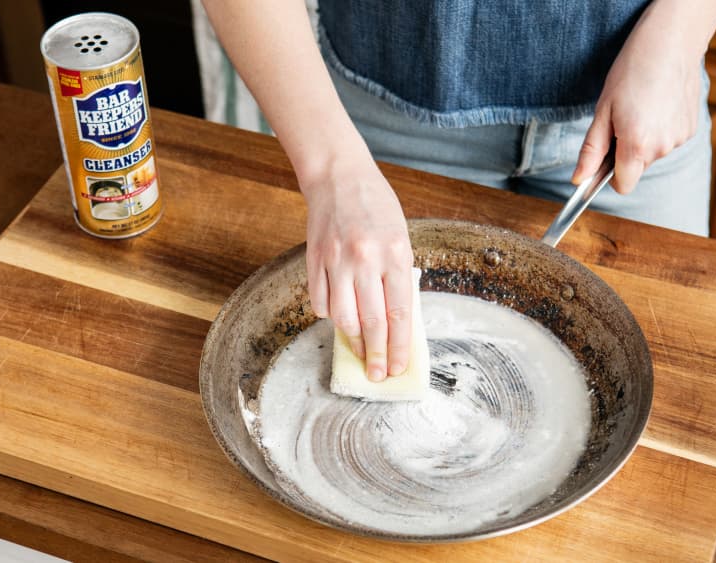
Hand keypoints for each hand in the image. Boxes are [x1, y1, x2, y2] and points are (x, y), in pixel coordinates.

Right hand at [303, 158, 413, 381]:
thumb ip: (398, 276)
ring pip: (342, 317)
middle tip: (377, 375)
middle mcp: (366, 259)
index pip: (399, 313)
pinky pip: (319, 300)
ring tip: (359, 351)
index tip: (398, 368)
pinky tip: (337, 319)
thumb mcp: (401, 237)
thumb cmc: (377, 207)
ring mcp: (337, 260)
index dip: (399, 346)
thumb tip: (396, 322)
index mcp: (394, 254)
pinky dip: (328, 316)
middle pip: (371, 322)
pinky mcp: (314, 259)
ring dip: (352, 340)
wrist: (340, 176)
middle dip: (375, 355)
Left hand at [572, 7, 703, 193]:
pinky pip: (668, 140)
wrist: (671, 42)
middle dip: (626, 153)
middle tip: (621, 119)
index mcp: (637, 146)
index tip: (604, 160)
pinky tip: (658, 105)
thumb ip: (591, 151)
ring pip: (653, 153)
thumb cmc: (631, 72)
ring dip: (644, 139)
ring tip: (641, 107)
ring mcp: (679, 139)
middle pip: (636, 168)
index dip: (610, 176)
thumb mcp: (603, 111)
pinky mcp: (691, 129)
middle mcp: (662, 147)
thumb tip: (578, 180)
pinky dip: (660, 129)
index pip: (623, 185)